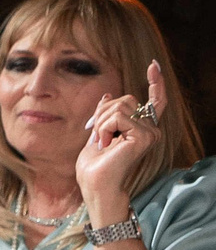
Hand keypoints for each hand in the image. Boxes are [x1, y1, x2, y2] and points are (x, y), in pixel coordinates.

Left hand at [77, 60, 165, 220]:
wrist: (95, 184)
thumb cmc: (95, 164)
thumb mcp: (97, 132)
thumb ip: (106, 114)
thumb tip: (108, 95)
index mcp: (142, 128)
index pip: (155, 100)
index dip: (156, 82)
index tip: (153, 65)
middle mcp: (151, 129)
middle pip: (126, 99)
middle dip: (103, 113)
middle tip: (99, 135)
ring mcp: (150, 133)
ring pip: (120, 106)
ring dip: (101, 122)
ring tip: (103, 142)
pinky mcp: (144, 136)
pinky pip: (117, 117)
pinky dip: (104, 128)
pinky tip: (106, 144)